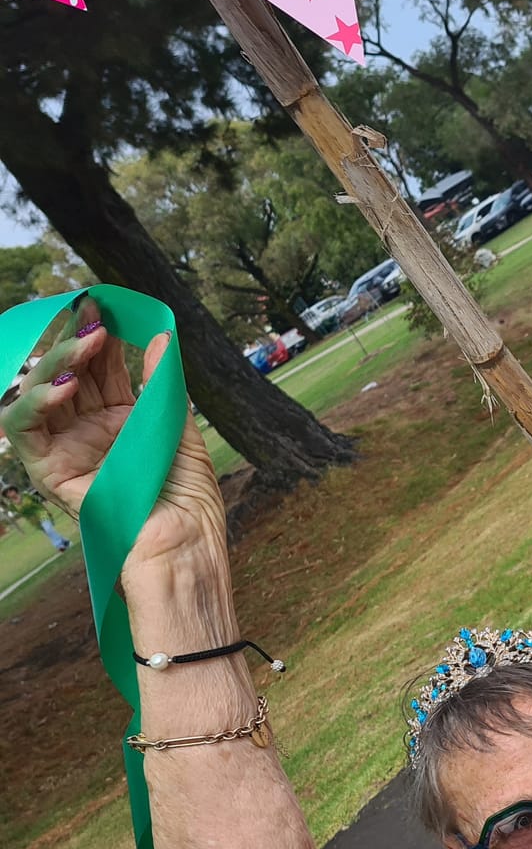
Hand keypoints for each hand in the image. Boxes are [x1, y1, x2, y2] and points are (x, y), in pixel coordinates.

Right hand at [0, 296, 224, 573]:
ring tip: (88, 341)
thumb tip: (160, 337)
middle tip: (93, 312)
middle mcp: (89, 430)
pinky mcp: (49, 470)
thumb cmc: (188, 494)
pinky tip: (65, 384)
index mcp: (121, 419)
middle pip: (70, 373)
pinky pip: (26, 430)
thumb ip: (162, 383)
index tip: (106, 305)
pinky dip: (37, 402)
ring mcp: (67, 447)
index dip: (100, 336)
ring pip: (42, 393)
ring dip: (60, 361)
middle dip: (78, 338)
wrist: (185, 542)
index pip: (100, 368)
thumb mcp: (179, 427)